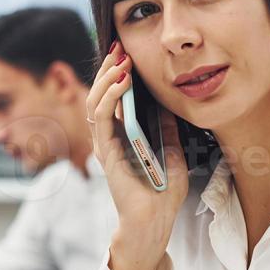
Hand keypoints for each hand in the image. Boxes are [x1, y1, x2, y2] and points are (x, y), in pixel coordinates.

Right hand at [87, 41, 190, 269]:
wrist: (155, 223)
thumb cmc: (163, 194)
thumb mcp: (173, 153)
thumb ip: (167, 131)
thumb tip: (168, 105)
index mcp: (123, 136)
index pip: (114, 98)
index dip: (117, 74)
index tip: (128, 52)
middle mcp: (110, 138)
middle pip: (100, 95)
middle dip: (108, 68)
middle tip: (119, 46)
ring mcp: (105, 145)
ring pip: (95, 102)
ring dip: (106, 78)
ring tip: (120, 59)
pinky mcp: (105, 153)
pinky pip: (101, 118)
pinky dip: (109, 96)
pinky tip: (120, 81)